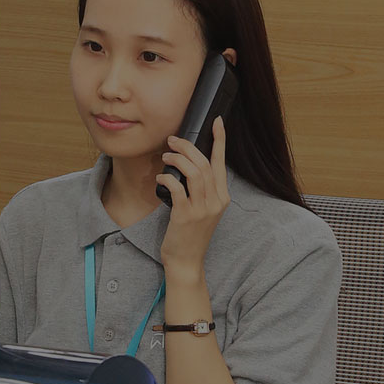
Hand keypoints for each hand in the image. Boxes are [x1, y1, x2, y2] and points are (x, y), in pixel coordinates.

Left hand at [156, 116, 229, 277]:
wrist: (186, 261)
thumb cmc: (190, 234)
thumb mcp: (202, 210)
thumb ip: (200, 189)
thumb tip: (186, 164)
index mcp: (222, 197)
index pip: (222, 163)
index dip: (220, 140)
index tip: (217, 122)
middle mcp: (216, 201)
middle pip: (204, 163)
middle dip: (187, 147)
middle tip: (172, 140)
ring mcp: (202, 209)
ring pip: (194, 172)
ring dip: (178, 159)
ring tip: (166, 156)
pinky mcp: (186, 215)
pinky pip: (178, 187)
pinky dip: (168, 177)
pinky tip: (161, 176)